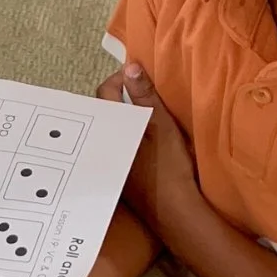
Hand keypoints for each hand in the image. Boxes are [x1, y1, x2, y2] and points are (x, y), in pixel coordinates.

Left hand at [97, 63, 199, 234]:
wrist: (173, 209)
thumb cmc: (169, 165)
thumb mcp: (161, 124)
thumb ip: (145, 95)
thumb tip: (130, 67)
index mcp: (111, 127)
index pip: (104, 92)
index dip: (119, 79)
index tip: (136, 76)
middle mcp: (102, 143)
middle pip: (103, 110)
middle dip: (117, 97)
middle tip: (138, 92)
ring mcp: (107, 160)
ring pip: (107, 129)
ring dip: (119, 118)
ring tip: (139, 114)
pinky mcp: (116, 174)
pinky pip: (112, 145)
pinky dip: (122, 136)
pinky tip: (139, 140)